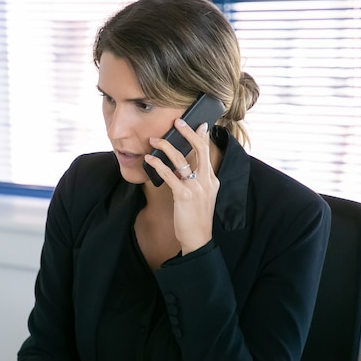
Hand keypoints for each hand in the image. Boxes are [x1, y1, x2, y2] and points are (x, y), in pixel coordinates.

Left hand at [144, 120, 219, 254]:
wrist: (198, 238)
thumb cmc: (196, 217)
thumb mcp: (201, 195)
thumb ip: (195, 179)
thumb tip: (181, 165)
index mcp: (212, 179)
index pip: (208, 152)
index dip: (202, 136)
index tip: (199, 123)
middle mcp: (206, 180)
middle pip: (200, 149)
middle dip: (188, 133)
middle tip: (177, 122)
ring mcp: (196, 187)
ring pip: (181, 159)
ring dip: (165, 147)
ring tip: (154, 140)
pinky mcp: (184, 195)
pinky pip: (169, 174)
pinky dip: (157, 164)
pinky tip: (149, 160)